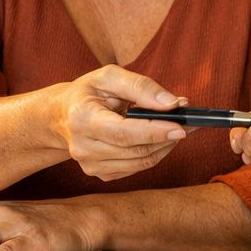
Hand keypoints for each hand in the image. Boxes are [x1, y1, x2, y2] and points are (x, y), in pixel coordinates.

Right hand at [54, 65, 187, 180]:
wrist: (61, 116)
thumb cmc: (88, 92)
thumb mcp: (110, 77)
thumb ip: (141, 86)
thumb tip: (172, 103)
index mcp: (81, 119)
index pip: (123, 133)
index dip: (154, 131)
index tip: (181, 127)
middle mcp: (82, 147)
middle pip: (135, 150)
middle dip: (166, 137)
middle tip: (189, 123)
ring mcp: (89, 165)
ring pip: (140, 162)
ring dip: (164, 146)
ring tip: (177, 128)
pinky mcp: (99, 174)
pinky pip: (136, 168)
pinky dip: (153, 153)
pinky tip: (159, 138)